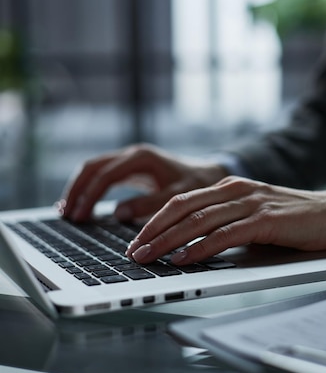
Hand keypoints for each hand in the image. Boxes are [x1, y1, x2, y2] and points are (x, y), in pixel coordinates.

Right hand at [59, 144, 228, 221]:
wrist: (212, 176)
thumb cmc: (198, 186)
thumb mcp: (178, 197)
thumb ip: (150, 205)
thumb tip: (118, 214)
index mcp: (141, 158)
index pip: (105, 175)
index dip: (90, 196)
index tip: (80, 217)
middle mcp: (133, 155)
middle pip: (92, 167)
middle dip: (77, 190)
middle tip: (66, 215)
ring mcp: (131, 160)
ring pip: (94, 169)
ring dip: (79, 189)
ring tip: (67, 212)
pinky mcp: (132, 169)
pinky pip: (103, 175)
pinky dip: (90, 189)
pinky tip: (82, 206)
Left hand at [126, 176, 325, 264]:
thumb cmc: (292, 219)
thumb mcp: (252, 214)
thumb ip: (225, 221)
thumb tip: (189, 245)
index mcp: (230, 186)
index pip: (181, 200)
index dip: (154, 220)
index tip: (136, 240)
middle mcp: (237, 189)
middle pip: (183, 207)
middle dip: (153, 230)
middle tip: (133, 251)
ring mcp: (251, 202)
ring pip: (199, 220)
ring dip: (169, 240)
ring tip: (149, 257)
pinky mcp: (266, 220)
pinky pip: (225, 234)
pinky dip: (201, 247)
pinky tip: (185, 259)